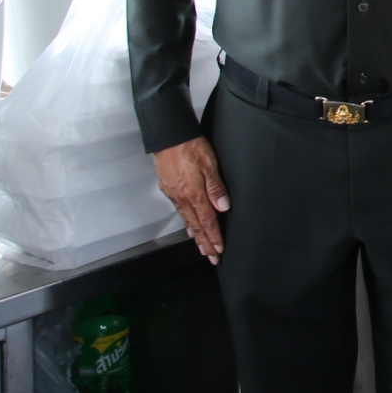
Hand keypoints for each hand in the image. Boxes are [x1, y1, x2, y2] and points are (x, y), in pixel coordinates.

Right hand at [152, 137, 228, 263]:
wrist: (168, 136)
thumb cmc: (190, 145)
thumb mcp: (209, 163)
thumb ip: (216, 187)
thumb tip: (223, 207)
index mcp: (194, 193)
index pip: (207, 221)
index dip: (214, 236)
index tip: (219, 249)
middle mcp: (182, 197)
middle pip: (196, 226)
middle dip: (205, 243)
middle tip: (212, 257)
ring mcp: (174, 194)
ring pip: (187, 220)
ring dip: (196, 236)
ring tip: (202, 248)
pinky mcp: (168, 189)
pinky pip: (179, 211)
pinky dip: (186, 222)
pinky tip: (189, 226)